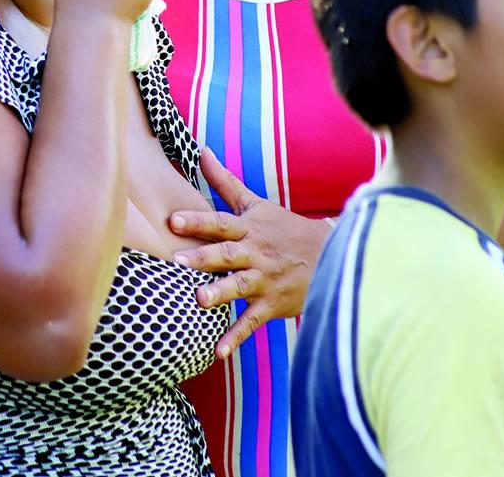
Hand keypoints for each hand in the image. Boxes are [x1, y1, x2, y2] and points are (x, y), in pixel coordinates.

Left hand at [170, 147, 330, 359]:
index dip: (196, 221)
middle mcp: (255, 253)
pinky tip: (217, 352)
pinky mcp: (271, 305)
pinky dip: (235, 337)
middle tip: (177, 261)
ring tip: (198, 300)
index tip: (172, 220)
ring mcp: (264, 280)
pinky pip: (251, 322)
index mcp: (249, 228)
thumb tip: (200, 150)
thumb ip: (224, 181)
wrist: (330, 257)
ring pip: (239, 287)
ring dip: (219, 294)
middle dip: (203, 258)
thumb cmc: (283, 228)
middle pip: (226, 254)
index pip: (219, 222)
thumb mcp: (256, 204)